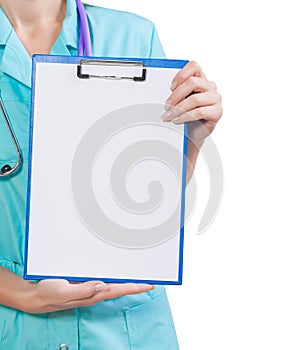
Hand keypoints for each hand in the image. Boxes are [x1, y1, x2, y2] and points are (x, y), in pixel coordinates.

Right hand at [22, 279, 153, 313]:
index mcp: (92, 294)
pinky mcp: (84, 282)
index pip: (119, 290)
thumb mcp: (63, 292)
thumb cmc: (48, 294)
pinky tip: (116, 271)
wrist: (35, 295)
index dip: (135, 287)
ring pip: (113, 282)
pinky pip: (102, 278)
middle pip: (120, 287)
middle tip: (150, 277)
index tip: (150, 284)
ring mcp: (90, 287)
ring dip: (126, 279)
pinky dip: (113, 274)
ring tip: (139, 273)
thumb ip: (83, 290)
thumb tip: (102, 285)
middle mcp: (94, 291)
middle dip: (135, 283)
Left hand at [161, 61, 221, 147]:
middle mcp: (210, 87)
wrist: (194, 133)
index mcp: (201, 80)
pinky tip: (178, 120)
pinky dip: (185, 116)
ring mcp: (215, 99)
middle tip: (166, 106)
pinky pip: (199, 112)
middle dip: (176, 95)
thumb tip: (167, 96)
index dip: (181, 75)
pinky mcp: (217, 112)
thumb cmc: (187, 115)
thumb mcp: (181, 101)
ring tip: (169, 116)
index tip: (171, 87)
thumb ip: (177, 94)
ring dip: (178, 109)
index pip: (194, 66)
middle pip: (192, 82)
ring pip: (195, 99)